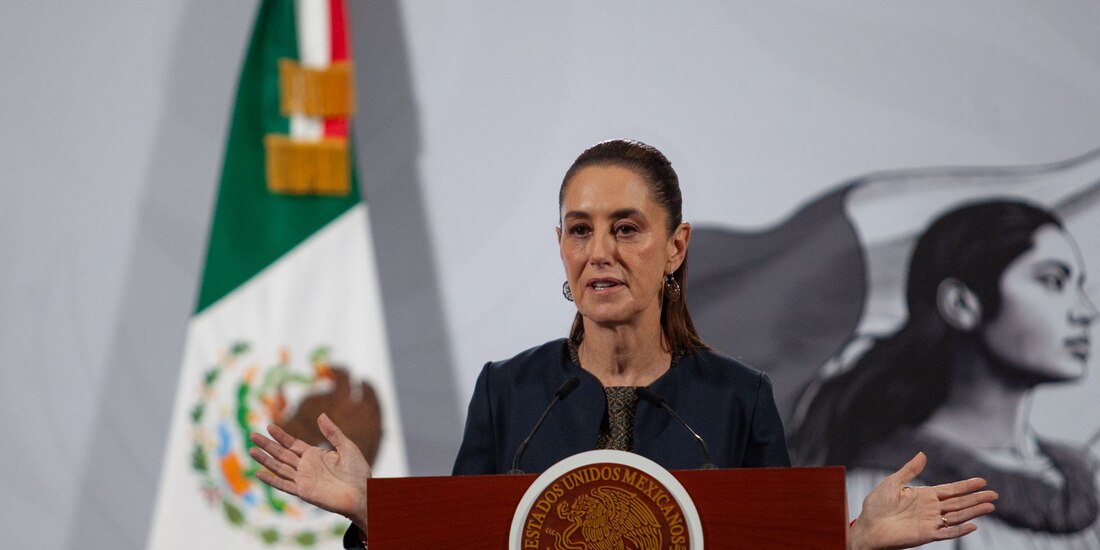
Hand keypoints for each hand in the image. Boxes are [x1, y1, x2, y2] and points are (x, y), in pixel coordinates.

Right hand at [248, 413, 371, 529]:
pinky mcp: (304, 491)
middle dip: (267, 445)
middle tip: (252, 435)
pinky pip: (284, 485)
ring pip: (279, 467)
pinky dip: (271, 480)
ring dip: (265, 460)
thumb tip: (321, 415)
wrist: (363, 493)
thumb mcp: (346, 447)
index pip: (293, 444)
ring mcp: (303, 479)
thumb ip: (332, 432)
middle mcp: (306, 466)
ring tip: (251, 450)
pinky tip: (259, 473)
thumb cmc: (358, 472)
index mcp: (315, 455)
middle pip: (282, 454)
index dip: (281, 436)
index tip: (269, 427)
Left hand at [848, 452, 997, 549]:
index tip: (982, 481)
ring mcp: (930, 522)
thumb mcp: (893, 483)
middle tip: (995, 494)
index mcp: (924, 495)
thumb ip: (910, 470)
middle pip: (959, 502)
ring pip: (957, 516)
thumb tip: (923, 454)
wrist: (867, 525)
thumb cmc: (876, 505)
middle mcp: (930, 508)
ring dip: (974, 511)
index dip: (966, 485)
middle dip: (976, 498)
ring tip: (990, 506)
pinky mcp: (926, 534)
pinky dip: (960, 530)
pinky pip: (947, 533)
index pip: (951, 490)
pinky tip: (973, 525)